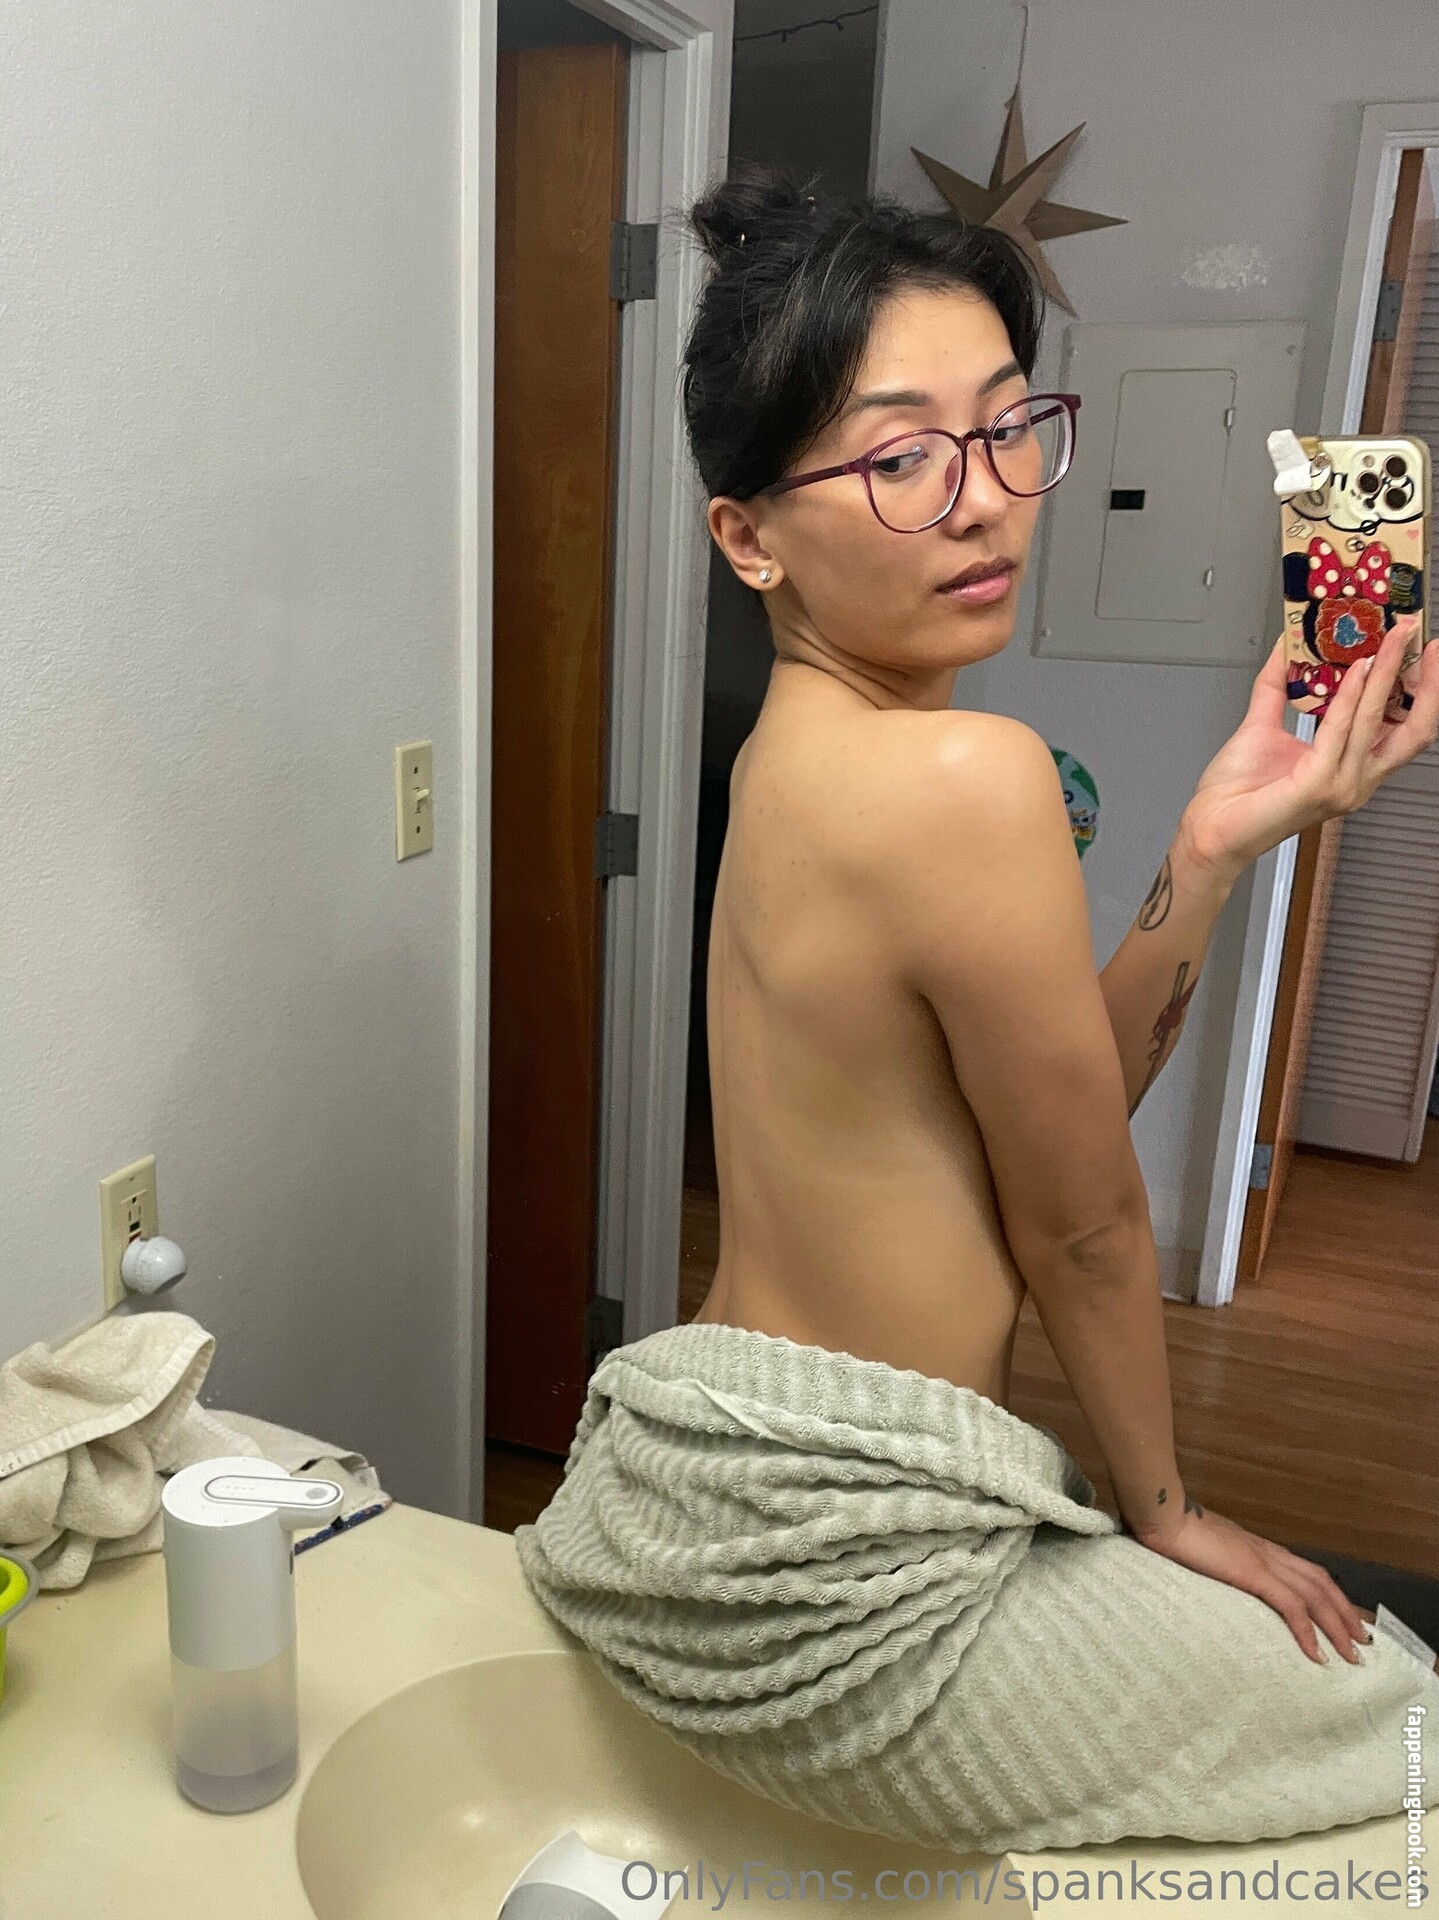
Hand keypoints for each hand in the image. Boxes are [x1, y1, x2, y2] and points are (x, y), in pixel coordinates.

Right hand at [1134, 1504, 1370, 1665]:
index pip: (1309, 1572)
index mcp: (1260, 1548)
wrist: (1163, 1515)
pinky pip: (1290, 1606)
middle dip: (1346, 1614)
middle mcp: (1269, 1553)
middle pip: (1322, 1584)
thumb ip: (1222, 1561)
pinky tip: (1317, 1654)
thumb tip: (1221, 1574)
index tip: (1347, 1618)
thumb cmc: (1176, 1530)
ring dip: (1338, 1626)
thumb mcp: (1208, 1550)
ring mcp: (1263, 1561)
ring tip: (1352, 1654)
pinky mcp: (1252, 1573)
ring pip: (1315, 1596)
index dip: (1332, 1596)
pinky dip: (1308, 1631)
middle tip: (1364, 1642)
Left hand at [1177, 615, 1438, 882]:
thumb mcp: (1264, 725)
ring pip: (1378, 720)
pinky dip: (1351, 695)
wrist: (1210, 829)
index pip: (1404, 728)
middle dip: (1426, 680)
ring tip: (1390, 638)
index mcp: (1352, 768)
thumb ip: (1279, 685)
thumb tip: (1287, 645)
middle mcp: (1356, 779)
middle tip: (1418, 636)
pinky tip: (1355, 668)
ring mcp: (1342, 785)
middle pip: (1414, 729)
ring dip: (1386, 673)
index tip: (1420, 649)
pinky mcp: (1319, 785)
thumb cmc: (1237, 793)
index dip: (1421, 690)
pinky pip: (1340, 729)